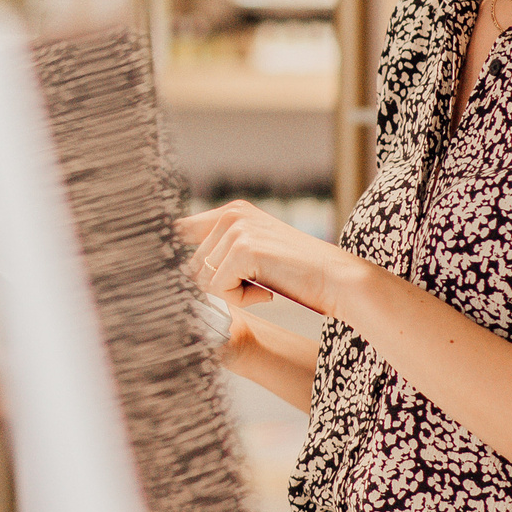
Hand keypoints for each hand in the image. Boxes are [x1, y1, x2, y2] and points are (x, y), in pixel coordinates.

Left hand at [178, 199, 353, 320]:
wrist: (337, 280)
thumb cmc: (297, 275)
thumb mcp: (254, 255)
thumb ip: (219, 253)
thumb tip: (174, 271)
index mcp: (232, 212)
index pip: (179, 233)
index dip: (174, 258)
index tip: (174, 272)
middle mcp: (231, 215)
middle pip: (190, 266)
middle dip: (218, 285)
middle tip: (256, 284)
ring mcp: (236, 229)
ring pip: (203, 279)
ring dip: (231, 293)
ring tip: (264, 285)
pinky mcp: (243, 249)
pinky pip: (219, 289)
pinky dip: (242, 300)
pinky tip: (267, 291)